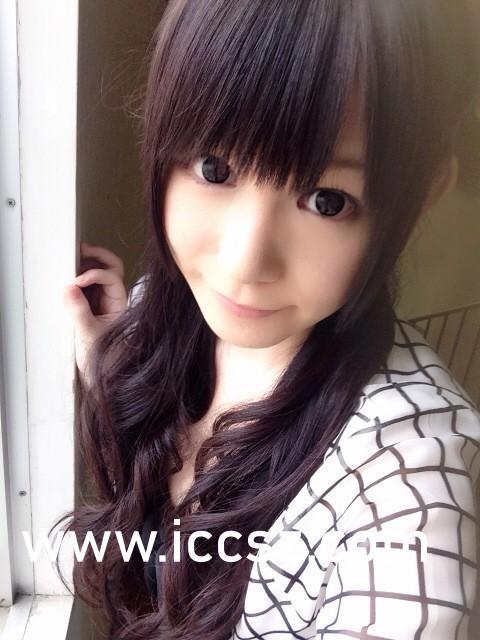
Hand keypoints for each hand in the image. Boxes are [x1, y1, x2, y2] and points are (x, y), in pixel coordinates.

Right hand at [62, 242, 127, 387]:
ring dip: (88, 264)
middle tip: (80, 249)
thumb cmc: (103, 361)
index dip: (94, 274)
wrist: (103, 382)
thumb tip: (69, 288)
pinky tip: (69, 277)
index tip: (76, 282)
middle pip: (113, 269)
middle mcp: (114, 301)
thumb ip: (79, 312)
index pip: (111, 278)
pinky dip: (80, 279)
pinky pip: (88, 288)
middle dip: (98, 256)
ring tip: (72, 257)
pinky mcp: (91, 310)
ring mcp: (103, 304)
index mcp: (120, 305)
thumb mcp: (88, 336)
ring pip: (101, 275)